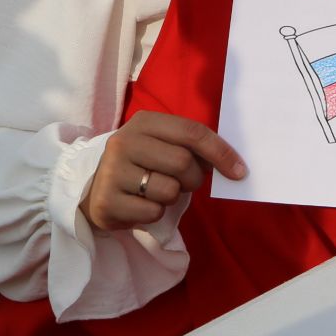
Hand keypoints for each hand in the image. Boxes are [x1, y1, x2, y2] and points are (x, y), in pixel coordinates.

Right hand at [81, 111, 245, 232]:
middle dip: (192, 178)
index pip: (192, 132)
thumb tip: (234, 165)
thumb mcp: (162, 145)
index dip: (220, 152)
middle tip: (181, 181)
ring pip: (169, 190)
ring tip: (154, 192)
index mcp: (144, 122)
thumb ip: (192, 147)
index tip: (239, 171)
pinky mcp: (106, 201)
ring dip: (172, 197)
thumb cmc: (142, 164)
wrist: (96, 188)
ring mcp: (112, 171)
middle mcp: (124, 141)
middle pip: (183, 163)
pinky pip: (153, 212)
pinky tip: (139, 205)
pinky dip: (155, 213)